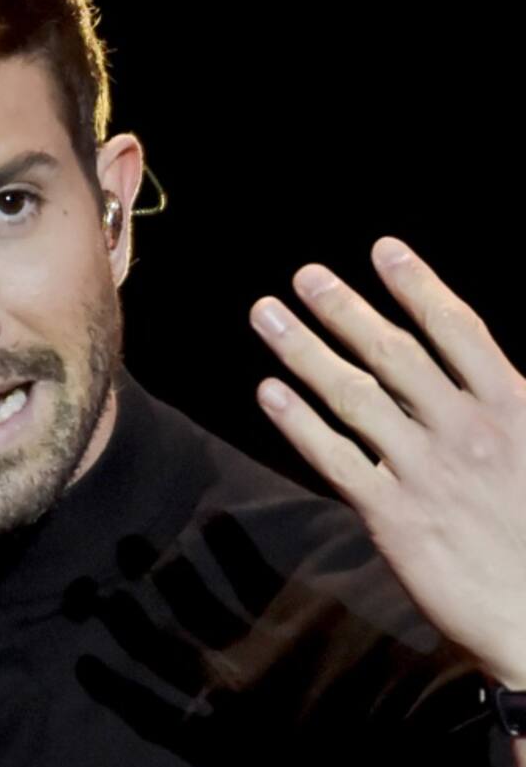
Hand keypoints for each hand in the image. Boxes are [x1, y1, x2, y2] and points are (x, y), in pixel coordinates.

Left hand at [249, 236, 525, 686]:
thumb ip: (509, 403)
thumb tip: (479, 364)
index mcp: (513, 408)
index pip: (458, 330)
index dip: (417, 286)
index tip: (382, 249)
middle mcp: (465, 430)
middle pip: (392, 353)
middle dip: (342, 309)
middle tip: (304, 276)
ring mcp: (425, 471)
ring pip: (352, 396)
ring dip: (303, 350)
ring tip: (265, 314)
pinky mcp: (393, 516)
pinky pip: (334, 459)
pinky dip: (298, 424)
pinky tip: (268, 393)